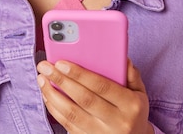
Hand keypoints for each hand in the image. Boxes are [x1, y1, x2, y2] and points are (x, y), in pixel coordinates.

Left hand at [36, 59, 153, 133]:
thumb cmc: (134, 112)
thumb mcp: (140, 93)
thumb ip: (131, 74)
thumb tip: (121, 56)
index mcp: (130, 105)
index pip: (102, 86)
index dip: (80, 74)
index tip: (62, 63)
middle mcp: (116, 121)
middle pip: (84, 99)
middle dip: (61, 81)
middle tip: (45, 67)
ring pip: (72, 114)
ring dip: (53, 95)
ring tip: (42, 80)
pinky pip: (67, 125)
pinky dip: (54, 110)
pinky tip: (47, 96)